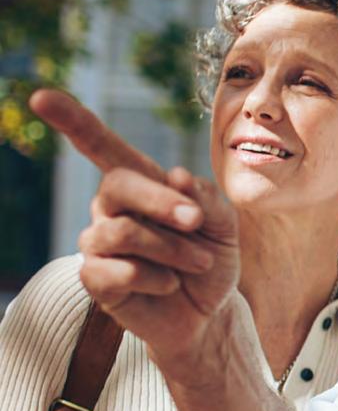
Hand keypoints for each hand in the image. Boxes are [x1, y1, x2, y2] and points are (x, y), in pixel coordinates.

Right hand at [28, 88, 239, 368]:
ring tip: (196, 263)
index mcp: (138, 183)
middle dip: (164, 204)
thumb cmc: (210, 261)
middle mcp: (110, 208)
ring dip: (172, 249)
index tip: (42, 96)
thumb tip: (177, 176)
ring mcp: (98, 243)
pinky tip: (168, 285)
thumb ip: (206, 199)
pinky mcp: (95, 279)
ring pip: (123, 232)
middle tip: (197, 224)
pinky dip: (157, 279)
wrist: (210, 313)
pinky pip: (117, 272)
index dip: (72, 121)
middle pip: (118, 185)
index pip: (100, 146)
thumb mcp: (223, 225)